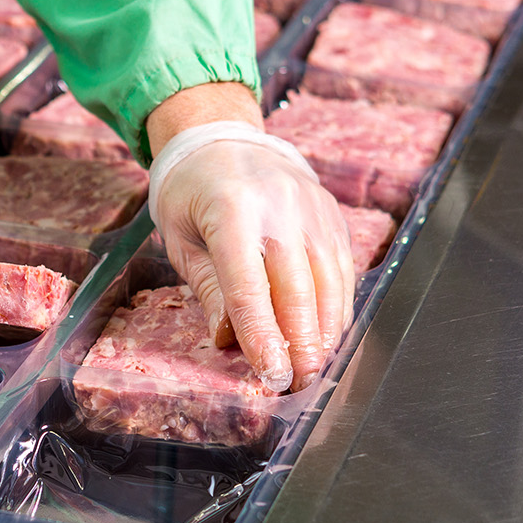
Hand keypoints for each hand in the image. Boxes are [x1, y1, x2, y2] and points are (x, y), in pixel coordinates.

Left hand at [146, 84, 353, 391]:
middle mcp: (280, 207)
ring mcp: (312, 209)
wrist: (222, 138)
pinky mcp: (331, 214)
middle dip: (301, 343)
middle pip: (298, 288)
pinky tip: (330, 336)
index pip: (250, 286)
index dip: (263, 336)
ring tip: (316, 368)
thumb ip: (207, 286)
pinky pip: (341, 268)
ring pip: (329, 281)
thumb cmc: (191, 192)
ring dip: (326, 331)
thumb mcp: (181, 237)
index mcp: (232, 210)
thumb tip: (228, 338)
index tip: (271, 374)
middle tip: (298, 383)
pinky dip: (338, 307)